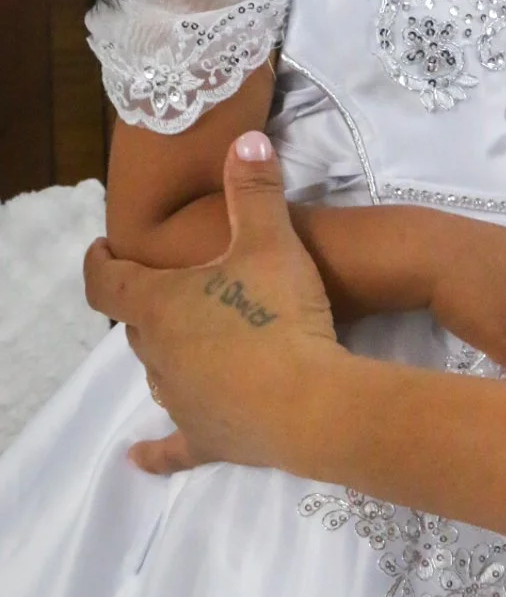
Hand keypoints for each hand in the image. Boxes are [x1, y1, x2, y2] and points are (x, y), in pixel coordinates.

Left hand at [85, 132, 343, 477]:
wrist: (313, 401)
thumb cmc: (281, 314)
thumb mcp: (273, 240)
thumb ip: (255, 188)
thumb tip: (246, 137)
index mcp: (160, 305)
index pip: (108, 281)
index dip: (101, 262)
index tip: (102, 249)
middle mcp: (158, 354)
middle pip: (137, 325)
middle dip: (144, 304)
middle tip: (165, 284)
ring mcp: (179, 400)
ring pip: (158, 373)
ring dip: (166, 355)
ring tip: (185, 341)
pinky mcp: (206, 439)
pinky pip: (172, 448)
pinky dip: (155, 454)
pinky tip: (139, 459)